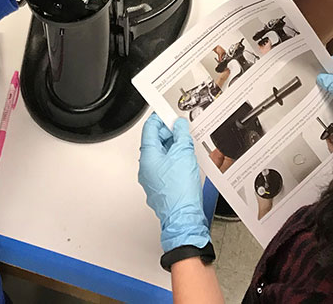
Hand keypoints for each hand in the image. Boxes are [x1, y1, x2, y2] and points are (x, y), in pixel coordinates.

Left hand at [138, 115, 210, 253]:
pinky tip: (186, 162)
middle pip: (155, 141)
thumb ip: (181, 134)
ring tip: (186, 147)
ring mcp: (152, 179)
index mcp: (148, 157)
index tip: (169, 114)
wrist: (184, 219)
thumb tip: (179, 125)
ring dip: (173, 147)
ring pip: (161, 155)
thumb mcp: (184, 153)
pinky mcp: (160, 188)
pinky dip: (174, 161)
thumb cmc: (180, 192)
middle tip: (182, 130)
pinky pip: (165, 168)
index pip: (149, 128)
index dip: (160, 118)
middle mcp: (146, 168)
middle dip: (169, 133)